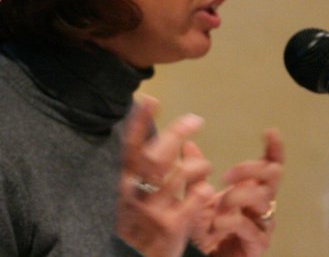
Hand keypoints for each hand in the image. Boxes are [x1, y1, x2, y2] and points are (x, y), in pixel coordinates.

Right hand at [115, 94, 213, 256]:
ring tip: (205, 165)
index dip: (139, 122)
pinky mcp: (171, 227)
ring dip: (198, 164)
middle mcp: (134, 194)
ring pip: (180, 174)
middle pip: (156, 155)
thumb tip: (155, 139)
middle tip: (195, 119)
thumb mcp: (131, 198)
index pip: (129, 147)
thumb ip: (141, 172)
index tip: (151, 99)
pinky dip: (203, 190)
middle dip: (176, 133)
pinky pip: (195, 199)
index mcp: (122, 184)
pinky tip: (206, 190)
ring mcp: (152, 211)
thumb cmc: (137, 228)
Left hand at [190, 129, 284, 256]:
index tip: (270, 131)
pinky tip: (218, 222)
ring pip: (260, 198)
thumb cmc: (202, 228)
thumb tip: (187, 143)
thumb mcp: (195, 196)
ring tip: (217, 206)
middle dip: (249, 169)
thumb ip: (194, 173)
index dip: (274, 149)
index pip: (269, 166)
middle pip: (271, 176)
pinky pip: (249, 226)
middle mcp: (261, 204)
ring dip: (235, 197)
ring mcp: (262, 224)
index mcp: (250, 189)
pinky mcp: (258, 244)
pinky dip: (231, 220)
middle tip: (226, 174)